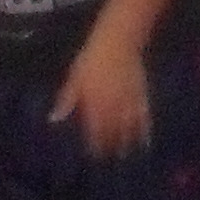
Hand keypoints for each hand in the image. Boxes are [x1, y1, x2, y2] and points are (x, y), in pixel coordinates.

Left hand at [52, 25, 152, 154]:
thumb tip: (54, 118)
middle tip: (110, 159)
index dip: (94, 143)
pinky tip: (145, 138)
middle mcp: (111, 106)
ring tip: (127, 154)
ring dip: (127, 142)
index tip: (94, 155)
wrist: (118, 40)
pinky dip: (144, 128)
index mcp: (93, 103)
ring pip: (128, 126)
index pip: (94, 129)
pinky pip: (143, 115)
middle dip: (110, 146)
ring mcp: (127, 100)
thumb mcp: (75, 77)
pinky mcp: (141, 94)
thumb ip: (67, 99)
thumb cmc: (92, 58)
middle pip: (112, 131)